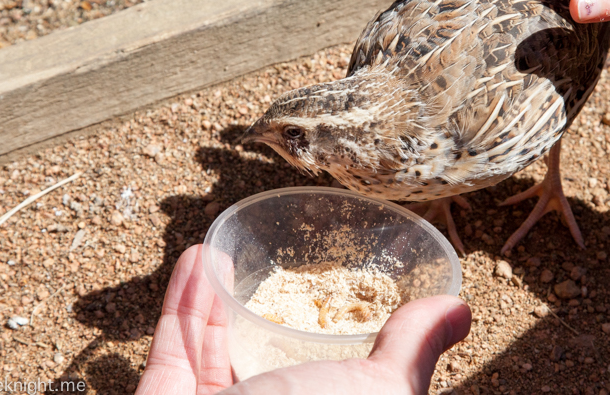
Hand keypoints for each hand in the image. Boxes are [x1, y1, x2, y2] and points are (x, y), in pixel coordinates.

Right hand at [136, 245, 470, 394]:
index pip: (327, 376)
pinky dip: (182, 302)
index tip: (327, 294)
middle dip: (263, 311)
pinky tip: (198, 258)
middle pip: (263, 360)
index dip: (326, 332)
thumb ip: (411, 351)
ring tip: (226, 254)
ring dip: (216, 297)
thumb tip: (461, 311)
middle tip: (269, 271)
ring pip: (211, 351)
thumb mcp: (376, 390)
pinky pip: (172, 348)